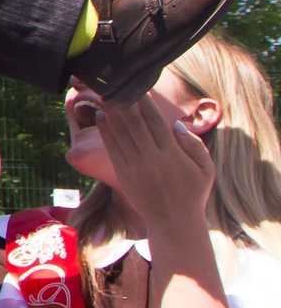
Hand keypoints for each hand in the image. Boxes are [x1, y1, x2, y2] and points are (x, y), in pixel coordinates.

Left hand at [96, 92, 215, 239]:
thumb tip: (176, 125)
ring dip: (112, 112)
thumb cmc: (193, 193)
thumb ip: (194, 146)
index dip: (147, 104)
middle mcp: (151, 158)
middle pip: (135, 124)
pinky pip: (113, 148)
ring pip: (121, 134)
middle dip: (126, 103)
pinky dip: (106, 131)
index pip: (157, 123)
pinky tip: (102, 117)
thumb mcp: (206, 169)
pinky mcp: (123, 173)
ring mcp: (135, 166)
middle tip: (116, 86)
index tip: (140, 89)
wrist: (173, 221)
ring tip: (105, 94)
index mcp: (172, 155)